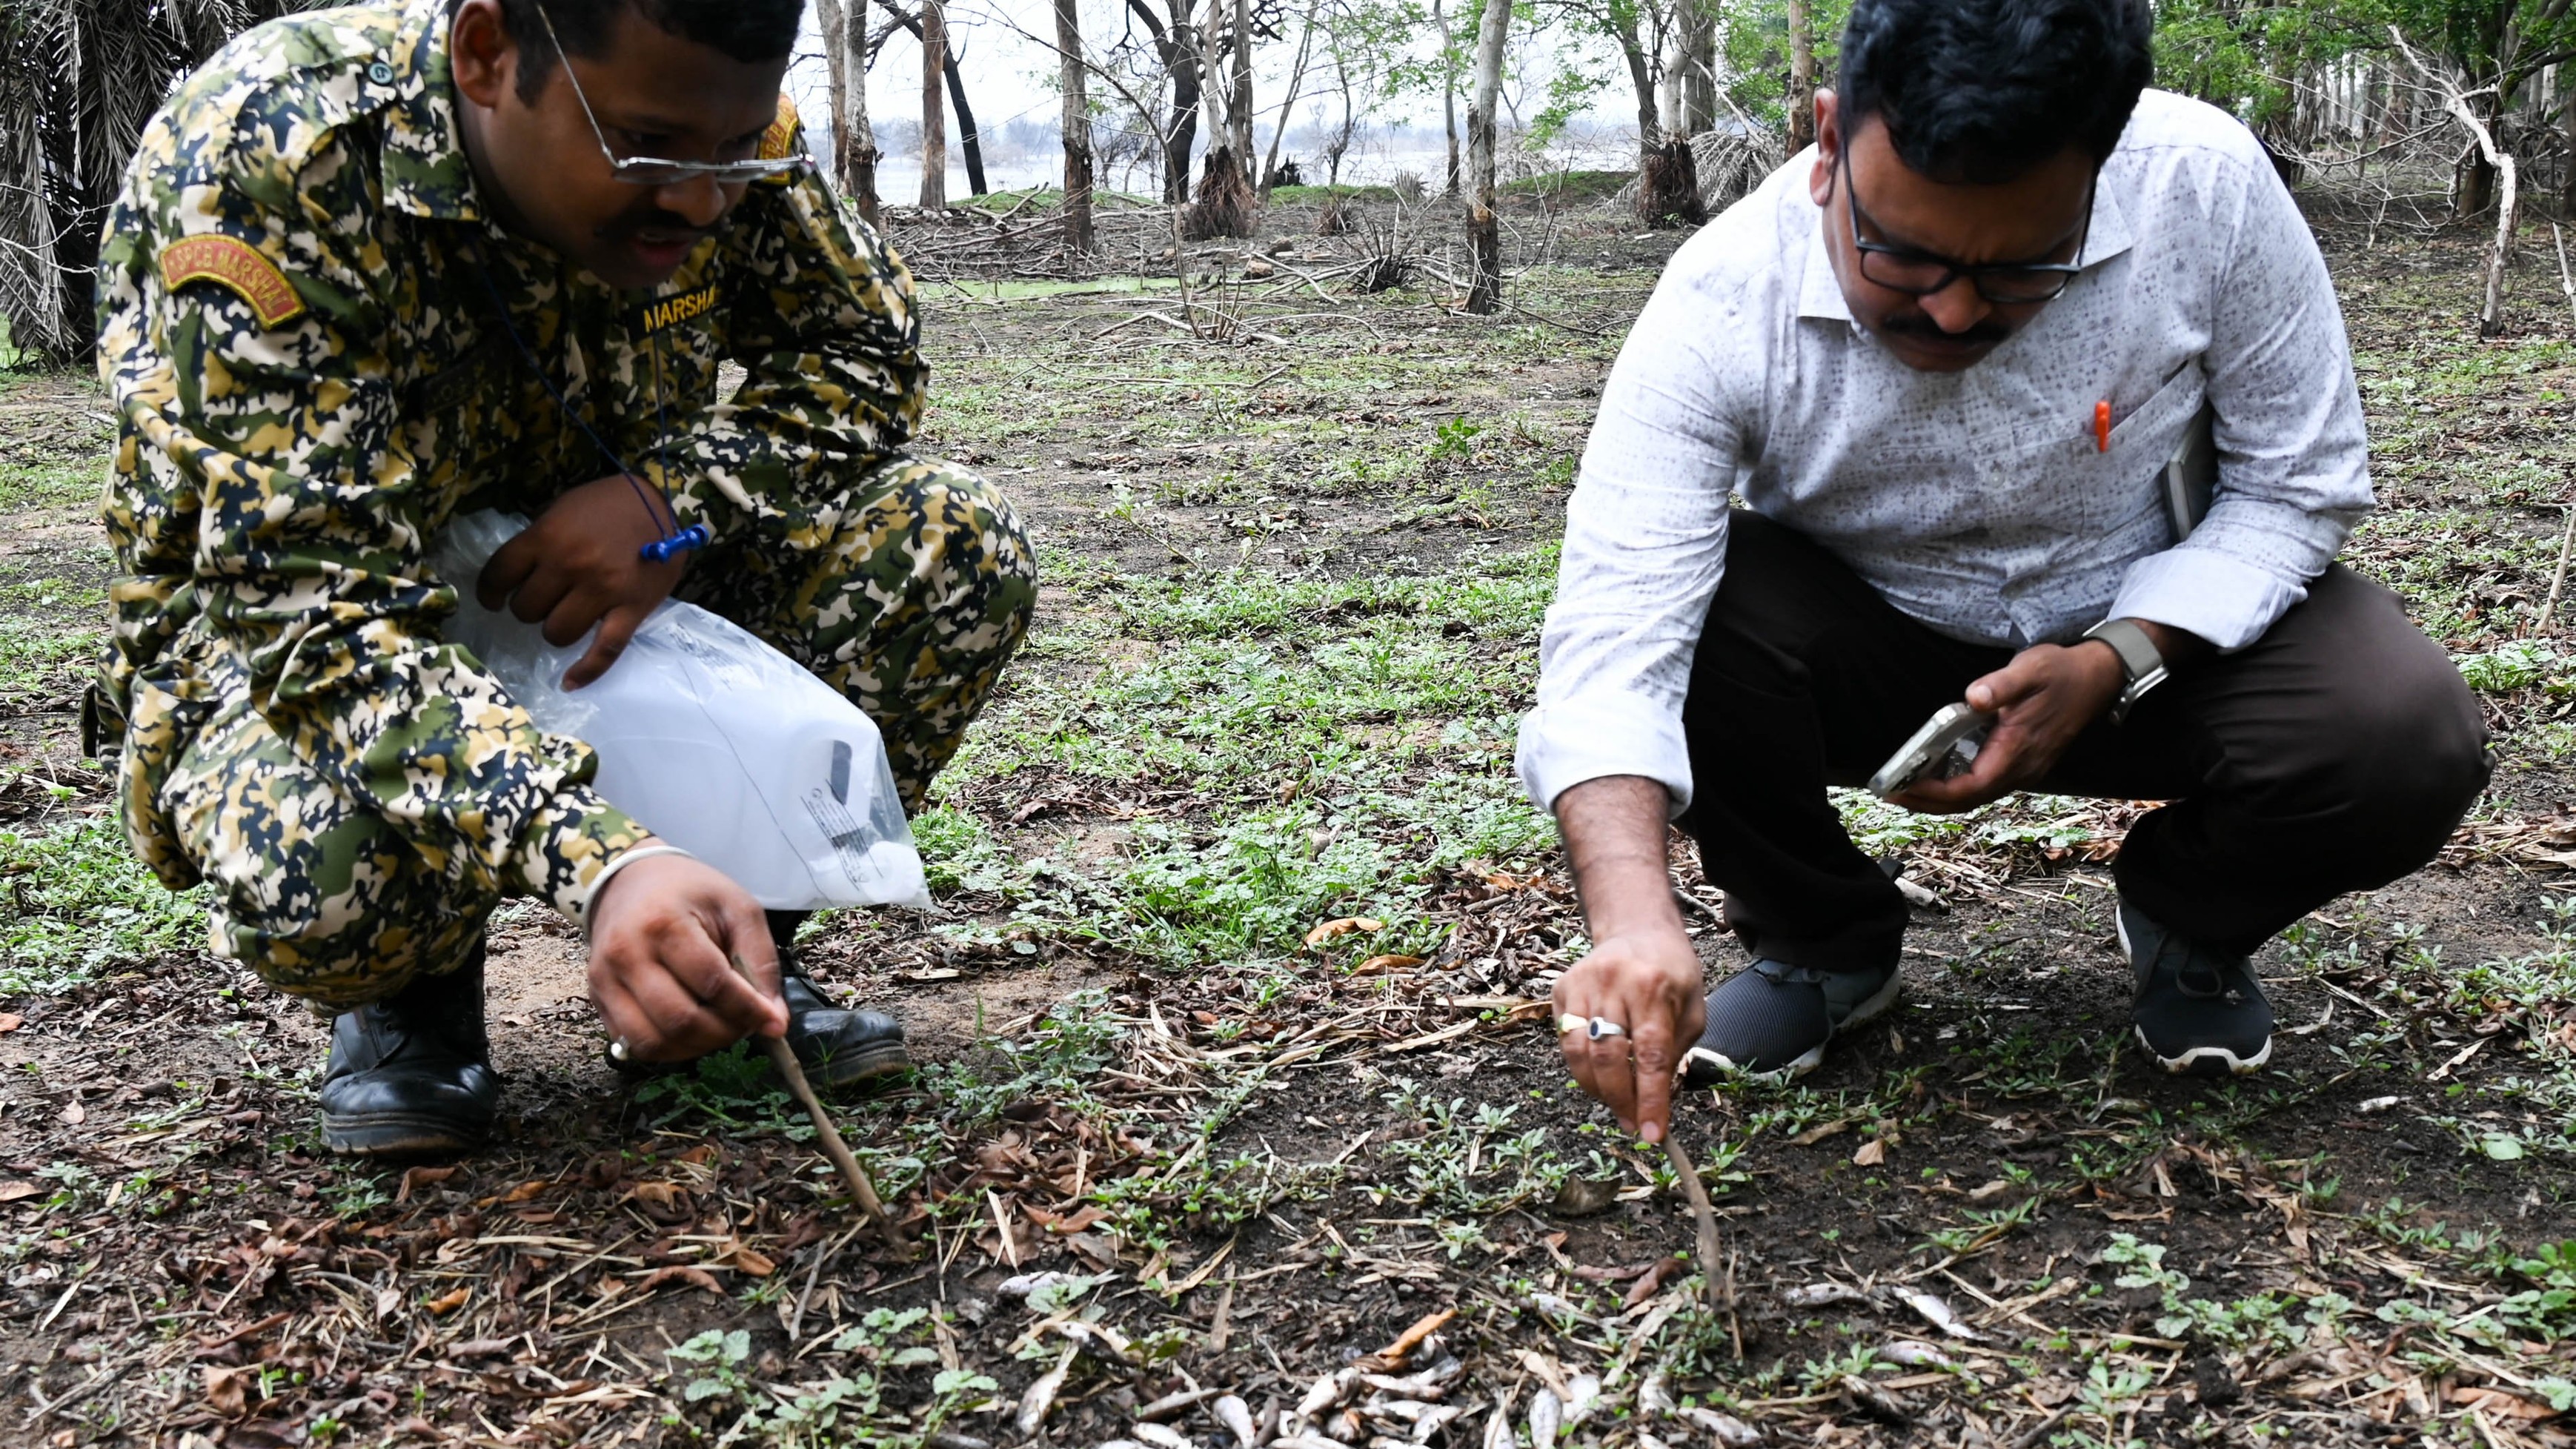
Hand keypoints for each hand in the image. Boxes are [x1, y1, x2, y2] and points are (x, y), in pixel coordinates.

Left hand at [476, 473, 688, 688]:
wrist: (664, 502)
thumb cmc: (607, 503)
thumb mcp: (562, 508)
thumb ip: (539, 540)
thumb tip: (517, 575)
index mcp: (548, 536)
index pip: (499, 575)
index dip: (489, 591)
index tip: (493, 598)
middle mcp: (571, 565)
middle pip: (527, 609)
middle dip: (530, 607)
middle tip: (543, 599)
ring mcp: (602, 591)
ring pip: (556, 633)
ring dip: (555, 628)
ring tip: (565, 617)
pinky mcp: (631, 611)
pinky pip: (604, 651)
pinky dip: (586, 671)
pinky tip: (569, 683)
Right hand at [585, 850, 787, 1061]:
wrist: (631, 880)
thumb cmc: (690, 892)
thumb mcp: (737, 909)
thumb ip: (760, 962)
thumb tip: (775, 1022)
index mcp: (663, 923)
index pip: (712, 983)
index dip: (748, 1010)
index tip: (773, 1023)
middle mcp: (626, 954)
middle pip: (680, 1019)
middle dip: (723, 1032)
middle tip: (746, 1024)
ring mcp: (605, 980)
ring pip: (653, 1041)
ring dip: (696, 1047)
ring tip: (720, 1029)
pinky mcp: (596, 998)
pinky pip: (633, 1044)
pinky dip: (669, 1049)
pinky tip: (692, 1032)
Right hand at [1553, 926, 1706, 1143]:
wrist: (1637, 928)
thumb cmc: (1672, 973)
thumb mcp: (1693, 1009)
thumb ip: (1675, 1053)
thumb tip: (1655, 1101)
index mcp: (1653, 987)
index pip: (1650, 1055)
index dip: (1651, 1099)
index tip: (1652, 1135)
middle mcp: (1613, 982)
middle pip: (1608, 1057)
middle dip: (1621, 1100)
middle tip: (1633, 1124)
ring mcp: (1581, 983)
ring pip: (1578, 1052)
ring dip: (1597, 1089)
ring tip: (1616, 1104)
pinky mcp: (1561, 988)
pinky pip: (1565, 1041)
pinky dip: (1581, 1067)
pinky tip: (1599, 1074)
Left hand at [1889, 641, 2123, 813]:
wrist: (2097, 678)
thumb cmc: (2061, 672)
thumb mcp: (2030, 669)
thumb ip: (2000, 685)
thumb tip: (1974, 698)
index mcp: (2018, 750)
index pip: (1972, 786)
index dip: (1936, 792)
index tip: (1905, 787)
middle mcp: (2022, 768)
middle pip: (1970, 800)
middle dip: (1929, 802)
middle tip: (1891, 795)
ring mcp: (2024, 769)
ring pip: (1976, 796)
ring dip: (1940, 799)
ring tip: (1905, 790)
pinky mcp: (2022, 763)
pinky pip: (1985, 785)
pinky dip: (1957, 788)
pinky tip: (1935, 777)